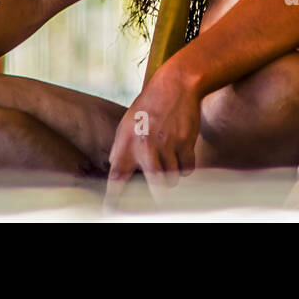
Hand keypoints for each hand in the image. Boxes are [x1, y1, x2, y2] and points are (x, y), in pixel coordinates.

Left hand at [104, 64, 201, 208]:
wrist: (176, 85)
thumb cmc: (149, 105)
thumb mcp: (127, 123)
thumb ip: (121, 148)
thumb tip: (114, 169)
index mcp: (127, 143)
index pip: (117, 178)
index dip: (114, 200)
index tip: (111, 213)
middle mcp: (145, 147)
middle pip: (155, 188)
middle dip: (158, 196)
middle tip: (159, 198)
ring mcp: (166, 146)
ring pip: (172, 179)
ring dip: (172, 176)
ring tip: (169, 159)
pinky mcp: (185, 143)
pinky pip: (188, 170)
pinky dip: (186, 167)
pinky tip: (181, 154)